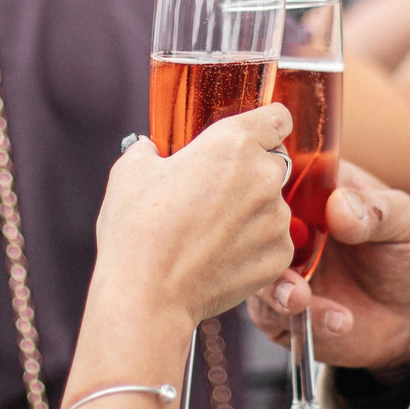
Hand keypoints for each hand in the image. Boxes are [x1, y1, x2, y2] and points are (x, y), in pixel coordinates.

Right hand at [95, 105, 295, 333]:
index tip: (258, 135)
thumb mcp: (130, 171)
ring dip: (252, 213)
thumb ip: (149, 150)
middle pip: (274, 163)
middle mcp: (264, 175)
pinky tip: (220, 256)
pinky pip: (273, 242)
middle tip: (215, 195)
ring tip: (211, 234)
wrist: (147, 291)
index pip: (277, 118)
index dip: (267, 126)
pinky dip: (254, 247)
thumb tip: (149, 149)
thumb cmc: (137, 228)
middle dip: (251, 173)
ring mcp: (276, 218)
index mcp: (234, 143)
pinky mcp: (279, 255)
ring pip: (273, 206)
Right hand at [248, 161, 409, 376]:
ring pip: (256, 274)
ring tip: (301, 298)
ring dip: (276, 288)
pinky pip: (272, 315)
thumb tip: (338, 205)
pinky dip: (302, 319)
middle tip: (287, 259)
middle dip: (263, 243)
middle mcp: (293, 229)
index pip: (281, 175)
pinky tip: (340, 321)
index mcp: (318, 192)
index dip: (269, 182)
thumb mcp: (406, 224)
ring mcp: (285, 271)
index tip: (274, 199)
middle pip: (255, 227)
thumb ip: (375, 211)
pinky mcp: (284, 312)